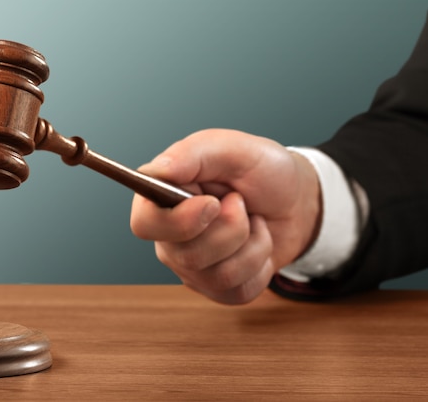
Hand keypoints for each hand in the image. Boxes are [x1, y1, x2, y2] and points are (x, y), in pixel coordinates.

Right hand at [130, 129, 321, 304]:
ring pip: (216, 276)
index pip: (144, 224)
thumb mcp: (233, 148)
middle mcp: (170, 236)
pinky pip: (237, 291)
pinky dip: (260, 264)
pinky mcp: (216, 287)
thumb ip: (191, 153)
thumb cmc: (260, 171)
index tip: (212, 204)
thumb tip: (156, 170)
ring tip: (253, 220)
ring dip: (251, 244)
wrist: (295, 200)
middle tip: (241, 202)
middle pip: (186, 255)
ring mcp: (191, 265)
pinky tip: (257, 242)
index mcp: (162, 198)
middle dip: (231, 230)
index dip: (177, 222)